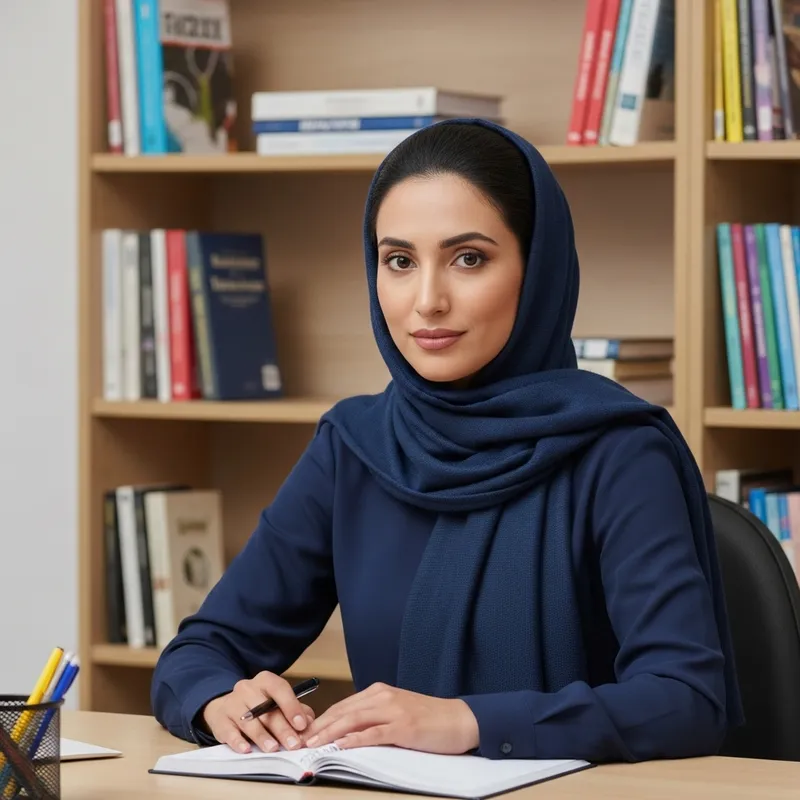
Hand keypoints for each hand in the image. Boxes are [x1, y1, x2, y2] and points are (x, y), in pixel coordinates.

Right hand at [201, 671, 315, 753]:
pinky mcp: (219, 719)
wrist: (225, 707)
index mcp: (265, 681)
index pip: (279, 689)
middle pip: (266, 709)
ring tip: (273, 749)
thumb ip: (295, 710)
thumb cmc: (258, 705)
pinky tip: (246, 749)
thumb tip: (309, 722)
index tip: (301, 724)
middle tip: (293, 744)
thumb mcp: (276, 702)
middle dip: (281, 728)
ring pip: (249, 720)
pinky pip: (229, 731)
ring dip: (262, 736)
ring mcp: (232, 703)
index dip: (291, 706)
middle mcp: (247, 688)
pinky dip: (238, 741)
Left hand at [302, 682, 478, 753]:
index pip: (343, 705)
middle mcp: (383, 696)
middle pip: (343, 711)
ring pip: (353, 720)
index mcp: (380, 692)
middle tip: (299, 741)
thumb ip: (374, 717)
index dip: (322, 719)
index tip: (304, 731)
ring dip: (330, 733)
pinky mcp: (404, 727)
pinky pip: (374, 733)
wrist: (459, 719)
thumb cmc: (429, 718)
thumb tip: (347, 731)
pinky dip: (355, 739)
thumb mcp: (397, 712)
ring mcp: (393, 711)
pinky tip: (342, 745)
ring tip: (313, 744)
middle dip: (319, 726)